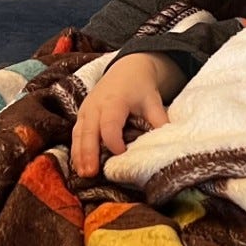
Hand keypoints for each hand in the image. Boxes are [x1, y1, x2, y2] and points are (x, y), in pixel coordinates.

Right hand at [71, 53, 183, 177]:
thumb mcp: (153, 101)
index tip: (121, 153)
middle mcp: (96, 105)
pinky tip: (79, 166)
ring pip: (79, 134)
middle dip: (89, 152)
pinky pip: (76, 134)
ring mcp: (86, 109)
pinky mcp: (81, 115)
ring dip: (79, 155)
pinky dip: (76, 150)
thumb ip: (160, 121)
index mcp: (114, 100)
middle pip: (89, 131)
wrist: (127, 70)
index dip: (113, 140)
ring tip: (83, 174)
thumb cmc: (140, 88)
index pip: (110, 123)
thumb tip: (170, 143)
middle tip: (91, 173)